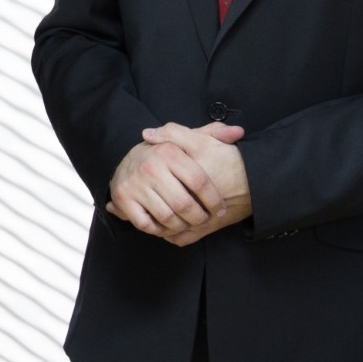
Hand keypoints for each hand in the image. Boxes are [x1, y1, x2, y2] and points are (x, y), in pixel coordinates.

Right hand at [121, 122, 252, 246]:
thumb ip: (213, 134)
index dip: (214, 200)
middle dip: (199, 218)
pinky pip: (147, 224)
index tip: (220, 209)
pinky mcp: (123, 198)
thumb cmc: (164, 156)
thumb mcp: (187, 141)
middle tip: (204, 220)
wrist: (126, 164)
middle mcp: (150, 166)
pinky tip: (167, 225)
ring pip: (168, 218)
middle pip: (184, 204)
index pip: (199, 182)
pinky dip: (160, 229)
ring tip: (188, 223)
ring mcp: (135, 183)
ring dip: (181, 226)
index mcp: (168, 151)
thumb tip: (238, 132)